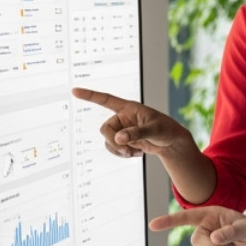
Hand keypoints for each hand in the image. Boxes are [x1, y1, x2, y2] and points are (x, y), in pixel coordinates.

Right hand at [71, 87, 195, 159]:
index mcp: (128, 108)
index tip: (74, 91)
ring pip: (108, 141)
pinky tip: (137, 153)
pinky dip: (122, 154)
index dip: (90, 95)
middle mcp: (122, 117)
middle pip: (105, 129)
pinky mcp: (123, 141)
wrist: (171, 143)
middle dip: (113, 142)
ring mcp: (122, 130)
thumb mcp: (154, 130)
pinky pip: (113, 148)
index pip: (106, 100)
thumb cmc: (166, 130)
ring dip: (119, 150)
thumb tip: (119, 139)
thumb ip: (136, 133)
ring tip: (134, 153)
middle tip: (127, 150)